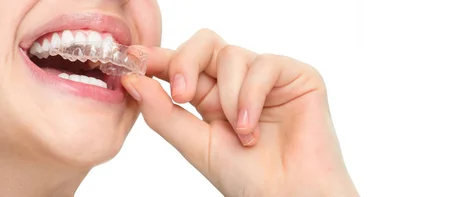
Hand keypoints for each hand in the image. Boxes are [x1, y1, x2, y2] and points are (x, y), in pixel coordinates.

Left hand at [122, 29, 358, 196]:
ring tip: (241, 133)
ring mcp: (267, 78)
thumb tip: (132, 81)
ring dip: (229, 97)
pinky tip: (252, 127)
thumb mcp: (197, 146)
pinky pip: (264, 65)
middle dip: (186, 62)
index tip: (133, 60)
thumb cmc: (249, 179)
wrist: (290, 196)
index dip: (158, 58)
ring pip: (232, 55)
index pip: (183, 64)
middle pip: (205, 44)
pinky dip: (251, 96)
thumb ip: (164, 114)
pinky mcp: (297, 76)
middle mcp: (238, 82)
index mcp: (212, 96)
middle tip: (182, 95)